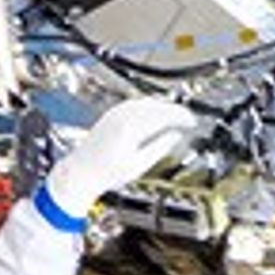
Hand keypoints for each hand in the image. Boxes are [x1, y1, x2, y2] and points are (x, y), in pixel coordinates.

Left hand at [45, 94, 198, 217]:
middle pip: (157, 105)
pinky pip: (137, 104)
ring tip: (176, 117)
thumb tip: (177, 136)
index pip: (164, 115)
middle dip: (175, 111)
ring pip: (147, 102)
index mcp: (131, 126)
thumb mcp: (139, 164)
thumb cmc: (106, 172)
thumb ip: (160, 147)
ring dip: (164, 107)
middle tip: (188, 120)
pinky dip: (151, 107)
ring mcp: (116, 112)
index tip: (192, 122)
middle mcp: (123, 115)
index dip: (182, 117)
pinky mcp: (112, 114)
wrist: (82, 171)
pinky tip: (157, 115)